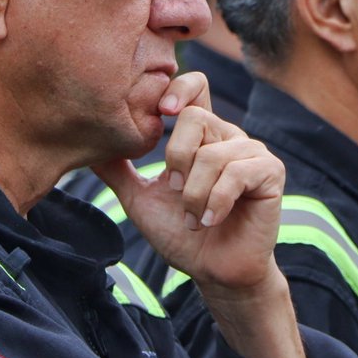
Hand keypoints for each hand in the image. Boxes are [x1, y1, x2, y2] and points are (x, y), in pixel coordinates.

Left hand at [93, 72, 306, 357]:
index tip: (160, 111)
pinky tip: (212, 220)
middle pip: (196, 118)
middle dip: (176, 160)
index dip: (178, 89)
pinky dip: (216, 202)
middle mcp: (229, 137)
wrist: (215, 271)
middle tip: (176, 192)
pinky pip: (236, 173)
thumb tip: (87, 146)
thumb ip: (118, 171)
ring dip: (194, 195)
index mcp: (202, 136)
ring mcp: (252, 152)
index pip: (196, 86)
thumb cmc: (182, 236)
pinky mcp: (270, 172)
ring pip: (211, 153)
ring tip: (195, 218)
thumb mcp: (140, 199)